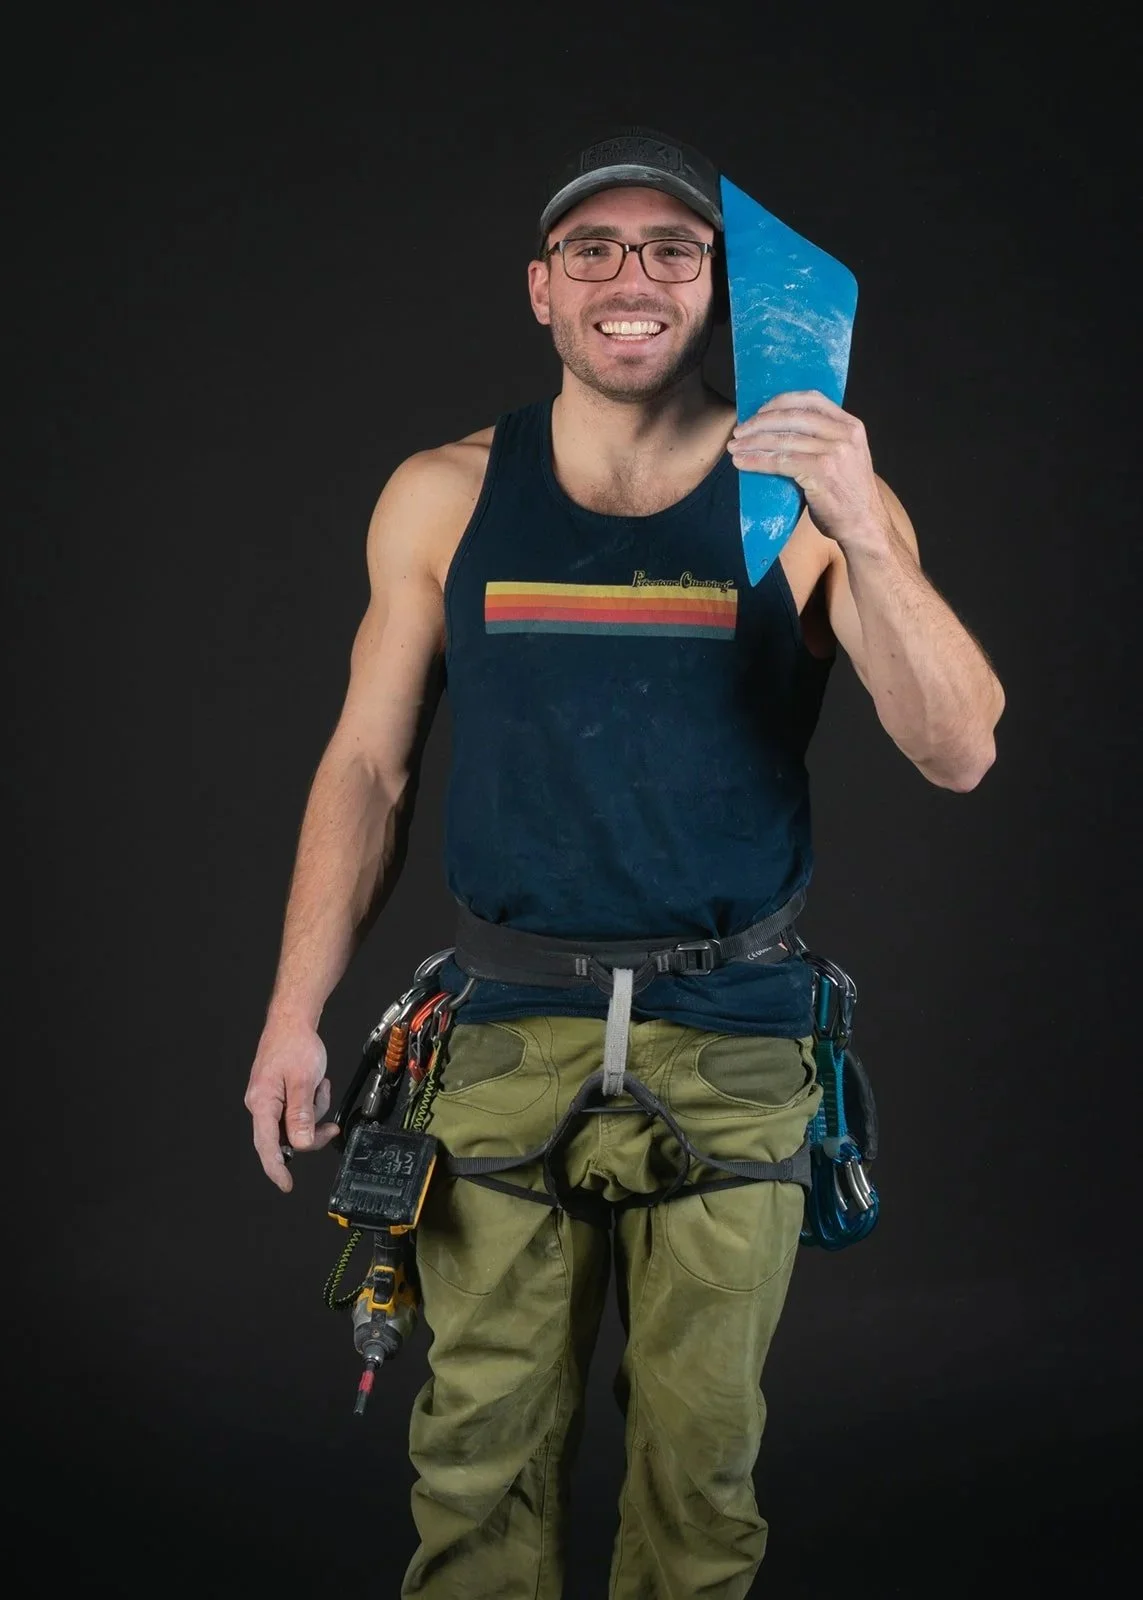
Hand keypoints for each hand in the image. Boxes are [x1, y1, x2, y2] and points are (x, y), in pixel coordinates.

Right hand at [244, 1018, 339, 1192]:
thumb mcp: (304, 1081)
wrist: (291, 1021)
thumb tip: (300, 1144)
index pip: (267, 1145)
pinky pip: (295, 1111)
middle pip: (285, 1137)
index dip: (276, 1168)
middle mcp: (260, 1104)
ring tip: (319, 1088)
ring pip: (294, 1124)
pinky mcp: (277, 1095)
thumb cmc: (294, 1045)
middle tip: (329, 1127)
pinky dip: (310, 1103)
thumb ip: (301, 1115)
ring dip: (313, 1112)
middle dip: (310, 1132)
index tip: (286, 1184)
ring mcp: (268, 1100)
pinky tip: (316, 1086)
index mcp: (261, 1103)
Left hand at [726, 390, 891, 552]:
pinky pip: (780, 461)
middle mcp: (844, 433)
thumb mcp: (846, 456)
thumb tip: (782, 431)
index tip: (759, 411)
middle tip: (739, 432)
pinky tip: (741, 463)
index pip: (811, 399)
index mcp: (850, 425)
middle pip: (793, 416)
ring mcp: (834, 452)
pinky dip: (757, 461)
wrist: (864, 525)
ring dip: (753, 442)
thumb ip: (823, 440)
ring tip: (734, 447)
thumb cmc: (849, 495)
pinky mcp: (821, 471)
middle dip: (760, 422)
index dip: (780, 402)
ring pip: (784, 439)